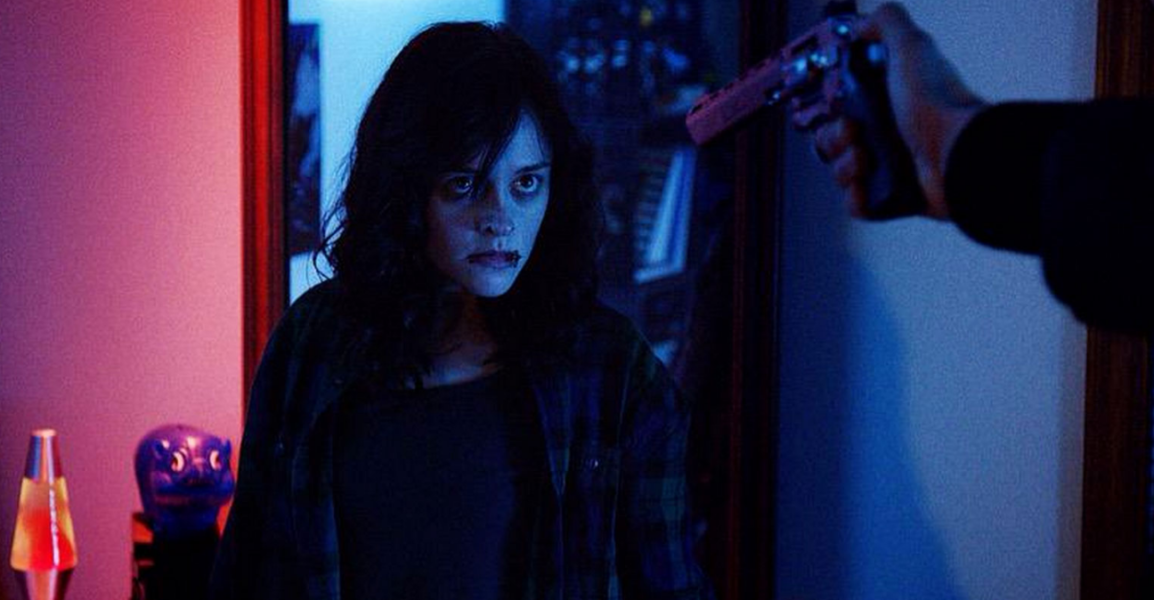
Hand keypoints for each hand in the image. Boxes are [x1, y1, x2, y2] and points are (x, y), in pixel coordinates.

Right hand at [812, 2, 986, 219]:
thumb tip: (861, 23)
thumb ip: (887, 23)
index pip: (841, 109)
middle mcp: (888, 136)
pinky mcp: (893, 199)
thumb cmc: (937, 104)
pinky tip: (871, 184)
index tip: (839, 107)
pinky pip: (857, 204)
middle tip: (855, 132)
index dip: (832, 110)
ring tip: (868, 159)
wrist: (958, 154)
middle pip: (833, 142)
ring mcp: (891, 169)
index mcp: (888, 104)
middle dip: (833, 138)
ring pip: (841, 173)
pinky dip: (859, 197)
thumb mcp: (912, 46)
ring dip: (845, 166)